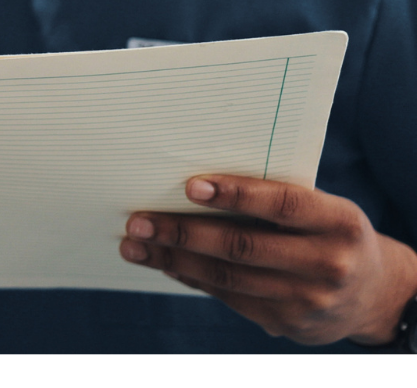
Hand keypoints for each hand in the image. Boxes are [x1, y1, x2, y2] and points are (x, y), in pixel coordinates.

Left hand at [120, 175, 416, 345]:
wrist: (374, 293)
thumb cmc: (331, 234)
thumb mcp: (323, 211)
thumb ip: (275, 200)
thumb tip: (195, 186)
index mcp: (339, 222)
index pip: (283, 204)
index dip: (236, 195)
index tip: (190, 186)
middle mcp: (328, 262)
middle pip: (243, 246)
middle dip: (182, 232)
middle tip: (138, 220)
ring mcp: (308, 298)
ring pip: (228, 276)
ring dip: (173, 259)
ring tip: (135, 244)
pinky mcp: (288, 322)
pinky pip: (229, 297)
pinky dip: (191, 278)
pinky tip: (166, 263)